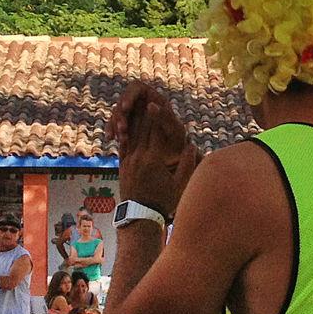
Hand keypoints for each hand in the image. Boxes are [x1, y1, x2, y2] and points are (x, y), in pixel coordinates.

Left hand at [108, 81, 200, 217]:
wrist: (140, 216)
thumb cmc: (163, 201)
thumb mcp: (179, 183)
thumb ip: (186, 163)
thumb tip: (189, 145)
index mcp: (153, 160)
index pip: (155, 133)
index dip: (156, 117)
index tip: (157, 103)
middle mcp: (139, 157)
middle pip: (142, 130)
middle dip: (144, 113)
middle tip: (145, 97)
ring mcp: (128, 161)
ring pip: (131, 135)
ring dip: (134, 120)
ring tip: (135, 106)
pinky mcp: (122, 166)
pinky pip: (123, 146)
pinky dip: (125, 134)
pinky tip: (126, 125)